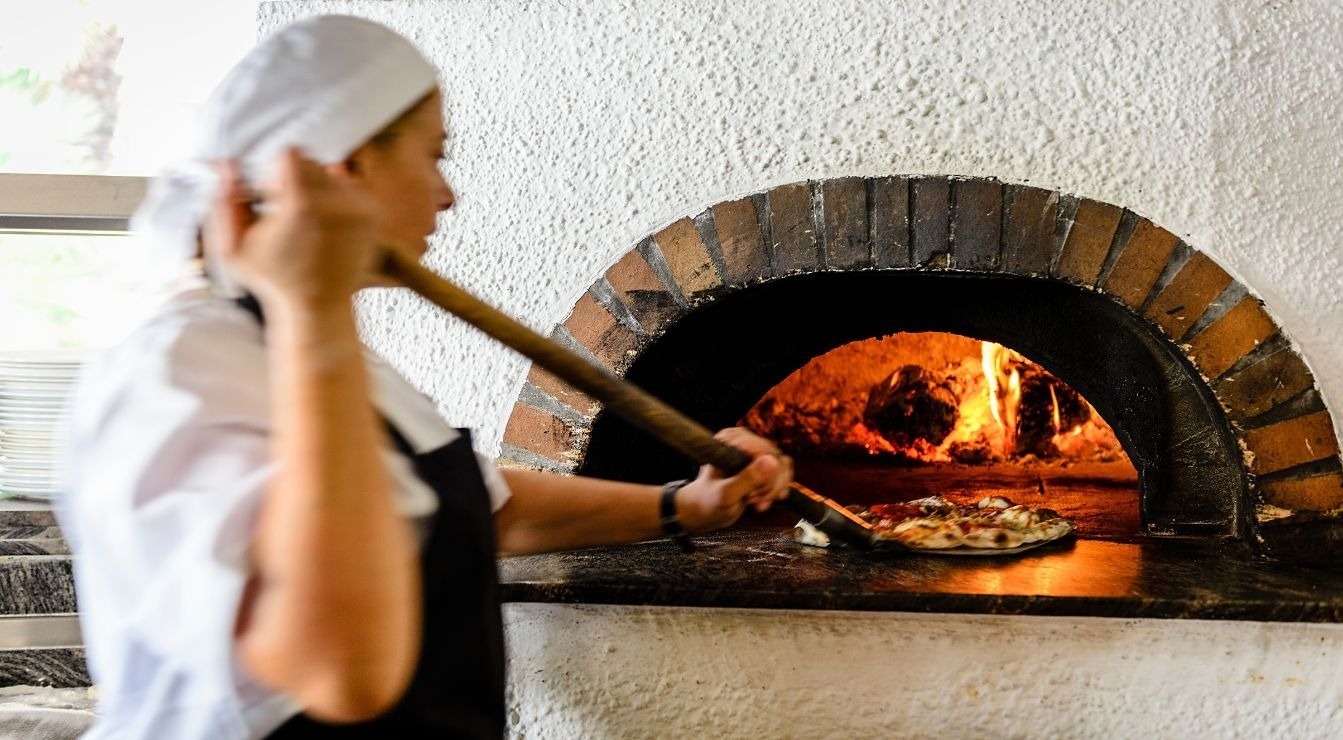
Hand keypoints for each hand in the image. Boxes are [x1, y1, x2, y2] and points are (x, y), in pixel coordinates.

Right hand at [203, 150, 381, 311]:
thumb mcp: (232, 249)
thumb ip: (224, 203)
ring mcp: (360, 208)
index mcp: (302, 204)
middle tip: (287, 214)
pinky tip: (324, 227)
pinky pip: (350, 187)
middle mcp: (337, 202)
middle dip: (295, 179)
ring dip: (316, 188)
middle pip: (311, 160)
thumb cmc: (273, 280)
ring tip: (306, 223)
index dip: (274, 173)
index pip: (290, 153)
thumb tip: (227, 164)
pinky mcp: (373, 215)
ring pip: (331, 172)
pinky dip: (336, 199)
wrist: (319, 307)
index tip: (272, 198)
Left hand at [676, 427, 792, 532]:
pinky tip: (763, 501)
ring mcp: (754, 450)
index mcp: (729, 440)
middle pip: (777, 459)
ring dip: (773, 489)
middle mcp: (743, 439)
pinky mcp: (762, 461)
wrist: (703, 510)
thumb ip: (747, 479)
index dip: (766, 477)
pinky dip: (777, 489)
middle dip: (769, 486)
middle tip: (752, 500)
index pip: (765, 452)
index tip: (752, 495)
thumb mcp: (725, 495)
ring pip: (783, 466)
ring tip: (755, 502)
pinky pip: (784, 471)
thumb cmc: (707, 502)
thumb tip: (772, 461)